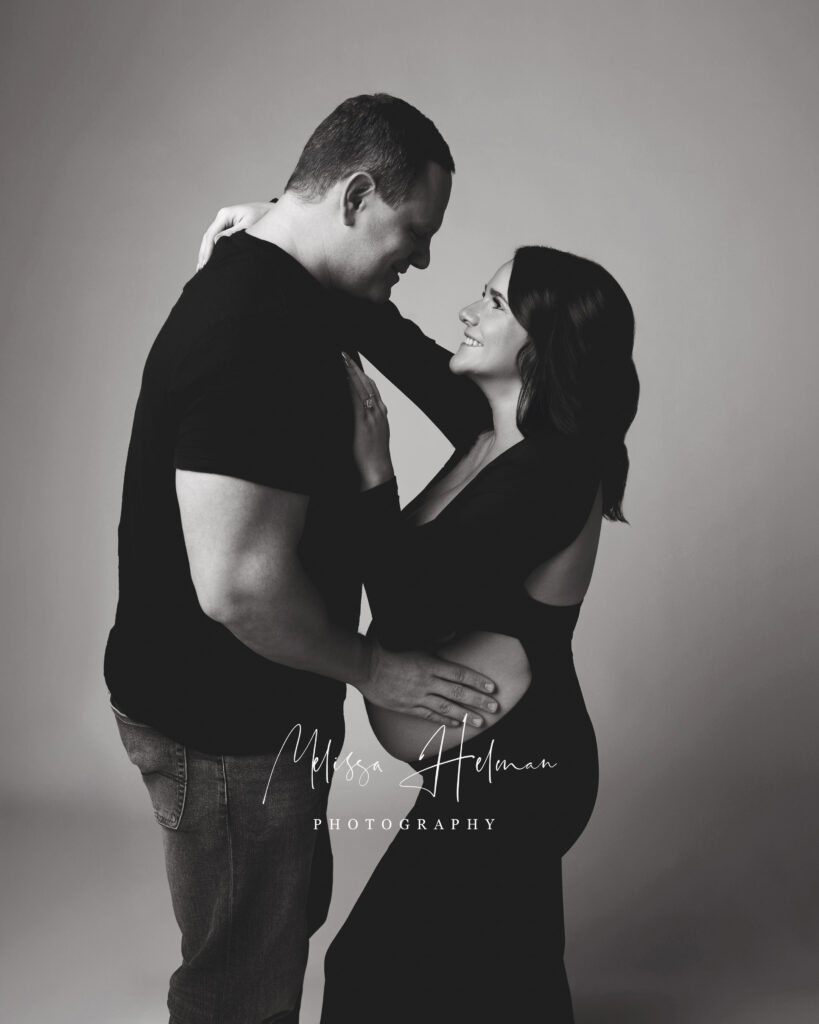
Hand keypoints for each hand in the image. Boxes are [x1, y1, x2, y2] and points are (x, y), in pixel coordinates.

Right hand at [196, 201, 273, 269]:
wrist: (271, 212)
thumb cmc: (262, 218)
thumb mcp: (249, 227)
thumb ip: (233, 234)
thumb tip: (217, 241)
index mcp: (224, 215)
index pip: (211, 235)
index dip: (207, 251)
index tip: (206, 264)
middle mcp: (222, 217)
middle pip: (208, 237)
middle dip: (204, 254)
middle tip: (201, 269)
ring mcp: (224, 221)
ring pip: (211, 239)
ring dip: (206, 253)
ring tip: (202, 268)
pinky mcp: (228, 226)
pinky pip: (217, 239)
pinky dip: (213, 250)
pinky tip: (211, 260)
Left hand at [342, 352, 392, 489]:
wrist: (377, 469)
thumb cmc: (372, 456)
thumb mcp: (373, 435)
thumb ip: (370, 422)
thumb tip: (360, 414)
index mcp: (380, 414)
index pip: (372, 388)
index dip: (362, 374)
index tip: (352, 363)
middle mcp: (378, 412)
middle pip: (368, 384)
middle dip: (355, 368)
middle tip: (344, 354)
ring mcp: (371, 416)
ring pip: (362, 388)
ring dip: (352, 372)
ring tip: (342, 359)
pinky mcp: (363, 422)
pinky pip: (356, 399)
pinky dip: (350, 386)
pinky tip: (343, 378)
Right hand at [358, 640, 497, 728]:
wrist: (366, 666)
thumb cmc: (390, 650)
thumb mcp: (415, 641)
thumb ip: (437, 638)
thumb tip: (453, 631)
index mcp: (430, 664)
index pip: (460, 674)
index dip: (477, 681)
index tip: (492, 688)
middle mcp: (427, 682)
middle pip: (458, 693)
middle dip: (478, 701)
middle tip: (494, 708)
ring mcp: (417, 696)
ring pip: (446, 708)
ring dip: (465, 715)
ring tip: (479, 722)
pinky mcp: (407, 707)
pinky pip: (429, 716)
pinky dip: (443, 721)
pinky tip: (455, 724)